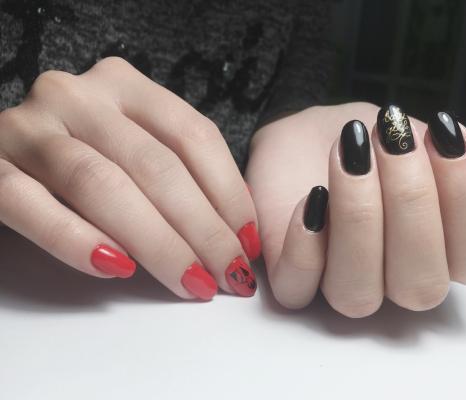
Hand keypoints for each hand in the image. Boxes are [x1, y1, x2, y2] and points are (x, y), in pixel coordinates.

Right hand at [0, 57, 259, 299]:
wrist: (2, 154)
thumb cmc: (83, 154)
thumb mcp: (134, 145)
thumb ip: (177, 168)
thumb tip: (237, 224)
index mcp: (123, 85)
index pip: (193, 136)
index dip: (229, 193)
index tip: (248, 243)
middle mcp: (77, 96)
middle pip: (155, 166)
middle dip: (201, 229)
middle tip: (228, 275)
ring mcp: (28, 129)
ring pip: (102, 186)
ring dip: (156, 243)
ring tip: (190, 281)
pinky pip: (33, 207)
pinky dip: (77, 241)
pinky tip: (116, 269)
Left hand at [246, 102, 465, 316]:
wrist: (305, 132)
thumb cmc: (364, 140)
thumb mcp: (407, 134)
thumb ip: (439, 159)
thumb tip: (453, 168)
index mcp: (439, 251)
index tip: (446, 136)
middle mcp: (395, 278)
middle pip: (420, 285)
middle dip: (411, 203)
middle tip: (394, 138)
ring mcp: (343, 282)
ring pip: (357, 294)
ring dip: (359, 220)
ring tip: (351, 154)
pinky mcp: (293, 277)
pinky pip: (297, 290)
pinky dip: (306, 247)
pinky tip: (313, 196)